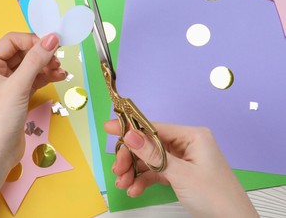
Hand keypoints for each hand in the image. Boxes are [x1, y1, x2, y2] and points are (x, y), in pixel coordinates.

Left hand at [0, 32, 66, 217]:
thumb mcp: (18, 86)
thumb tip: (53, 37)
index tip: (52, 46)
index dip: (32, 41)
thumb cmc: (0, 118)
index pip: (12, 42)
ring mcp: (8, 86)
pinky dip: (46, 78)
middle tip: (58, 60)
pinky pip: (34, 80)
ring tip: (61, 71)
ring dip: (46, 66)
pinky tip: (59, 77)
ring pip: (30, 68)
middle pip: (23, 54)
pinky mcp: (18, 98)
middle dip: (41, 55)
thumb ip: (36, 60)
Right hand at [104, 120, 257, 216]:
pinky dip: (143, 180)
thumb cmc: (215, 196)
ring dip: (134, 171)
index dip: (130, 128)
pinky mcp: (179, 174)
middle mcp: (186, 144)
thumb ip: (153, 154)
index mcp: (191, 136)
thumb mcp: (181, 174)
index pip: (154, 127)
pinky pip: (155, 173)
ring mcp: (182, 160)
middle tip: (117, 170)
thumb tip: (130, 134)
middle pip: (148, 145)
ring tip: (123, 184)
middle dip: (131, 158)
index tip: (108, 128)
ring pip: (149, 160)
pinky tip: (134, 190)